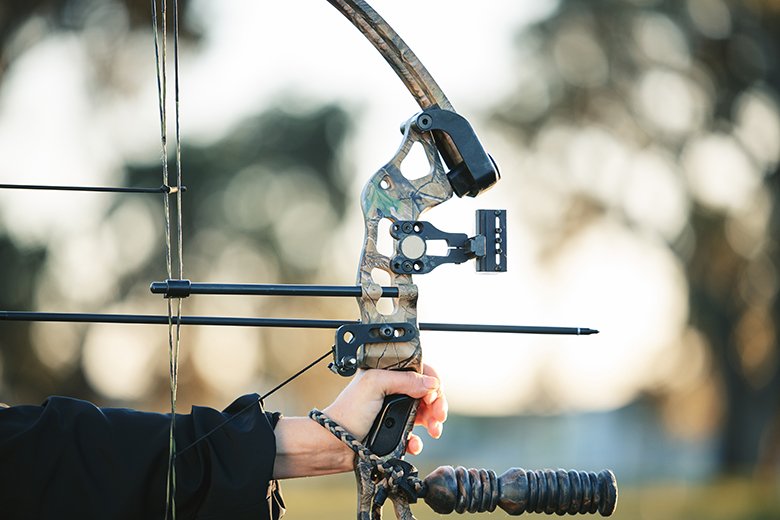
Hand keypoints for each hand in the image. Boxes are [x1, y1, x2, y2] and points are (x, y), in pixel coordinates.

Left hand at [273, 364, 447, 478]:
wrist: (335, 444)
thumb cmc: (347, 412)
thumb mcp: (375, 384)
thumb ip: (404, 379)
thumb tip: (430, 383)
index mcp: (387, 373)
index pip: (419, 371)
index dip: (431, 382)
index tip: (433, 396)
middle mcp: (393, 390)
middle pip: (426, 393)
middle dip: (436, 404)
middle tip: (438, 415)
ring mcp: (394, 411)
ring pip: (424, 414)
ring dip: (433, 422)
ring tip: (433, 430)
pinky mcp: (394, 431)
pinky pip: (414, 435)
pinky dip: (418, 440)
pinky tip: (413, 443)